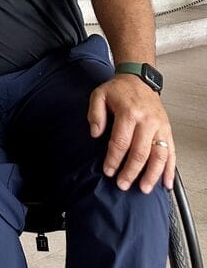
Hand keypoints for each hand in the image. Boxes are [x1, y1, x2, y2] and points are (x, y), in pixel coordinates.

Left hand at [88, 75, 174, 192]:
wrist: (139, 79)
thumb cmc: (119, 89)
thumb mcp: (99, 95)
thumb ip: (95, 114)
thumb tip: (95, 134)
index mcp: (129, 112)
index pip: (121, 142)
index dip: (114, 159)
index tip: (108, 171)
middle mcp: (147, 121)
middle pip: (140, 152)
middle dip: (131, 171)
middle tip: (122, 184)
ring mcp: (160, 126)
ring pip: (159, 155)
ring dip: (152, 175)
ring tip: (143, 188)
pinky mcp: (168, 130)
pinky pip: (171, 152)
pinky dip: (170, 170)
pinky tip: (166, 183)